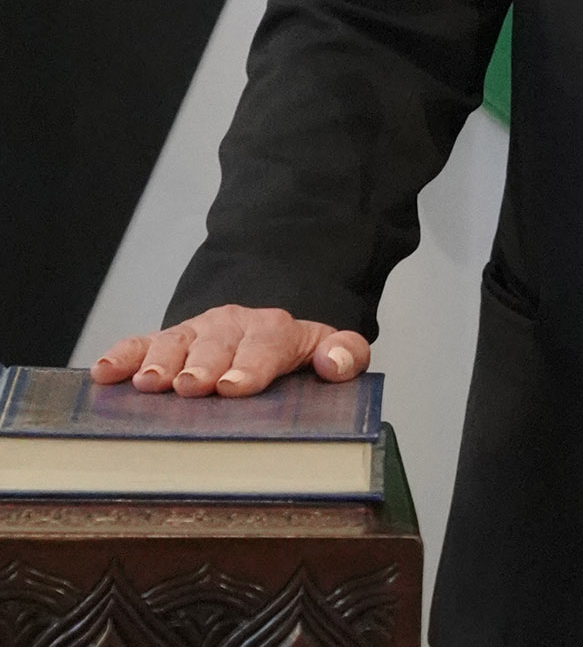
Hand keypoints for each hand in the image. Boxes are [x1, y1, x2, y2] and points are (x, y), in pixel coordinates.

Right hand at [89, 306, 370, 397]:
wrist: (264, 328)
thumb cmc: (292, 354)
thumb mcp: (328, 349)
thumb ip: (345, 354)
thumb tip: (337, 363)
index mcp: (276, 332)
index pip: (266, 344)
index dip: (250, 365)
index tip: (233, 386)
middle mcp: (233, 327)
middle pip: (216, 344)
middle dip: (203, 364)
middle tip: (189, 386)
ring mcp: (196, 333)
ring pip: (176, 342)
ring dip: (161, 362)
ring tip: (149, 384)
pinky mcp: (166, 343)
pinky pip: (140, 344)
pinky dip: (122, 356)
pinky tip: (105, 373)